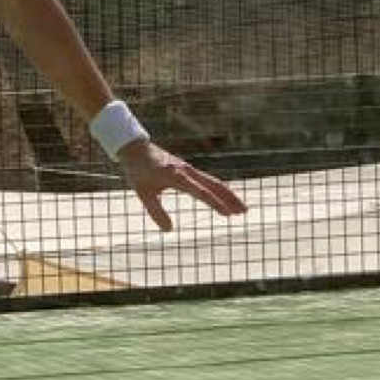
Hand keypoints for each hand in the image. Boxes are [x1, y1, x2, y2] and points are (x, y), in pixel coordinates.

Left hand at [117, 140, 246, 231]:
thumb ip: (155, 212)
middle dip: (230, 199)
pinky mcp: (187, 169)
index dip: (215, 203)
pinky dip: (219, 189)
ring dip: (228, 195)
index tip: (228, 214)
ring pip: (214, 182)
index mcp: (177, 177)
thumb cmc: (138, 171)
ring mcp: (189, 169)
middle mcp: (187, 171)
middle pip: (214, 185)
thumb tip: (169, 231)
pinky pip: (208, 180)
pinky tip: (224, 197)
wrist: (135, 149)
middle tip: (244, 212)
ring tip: (240, 208)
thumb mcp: (143, 193)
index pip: (201, 192)